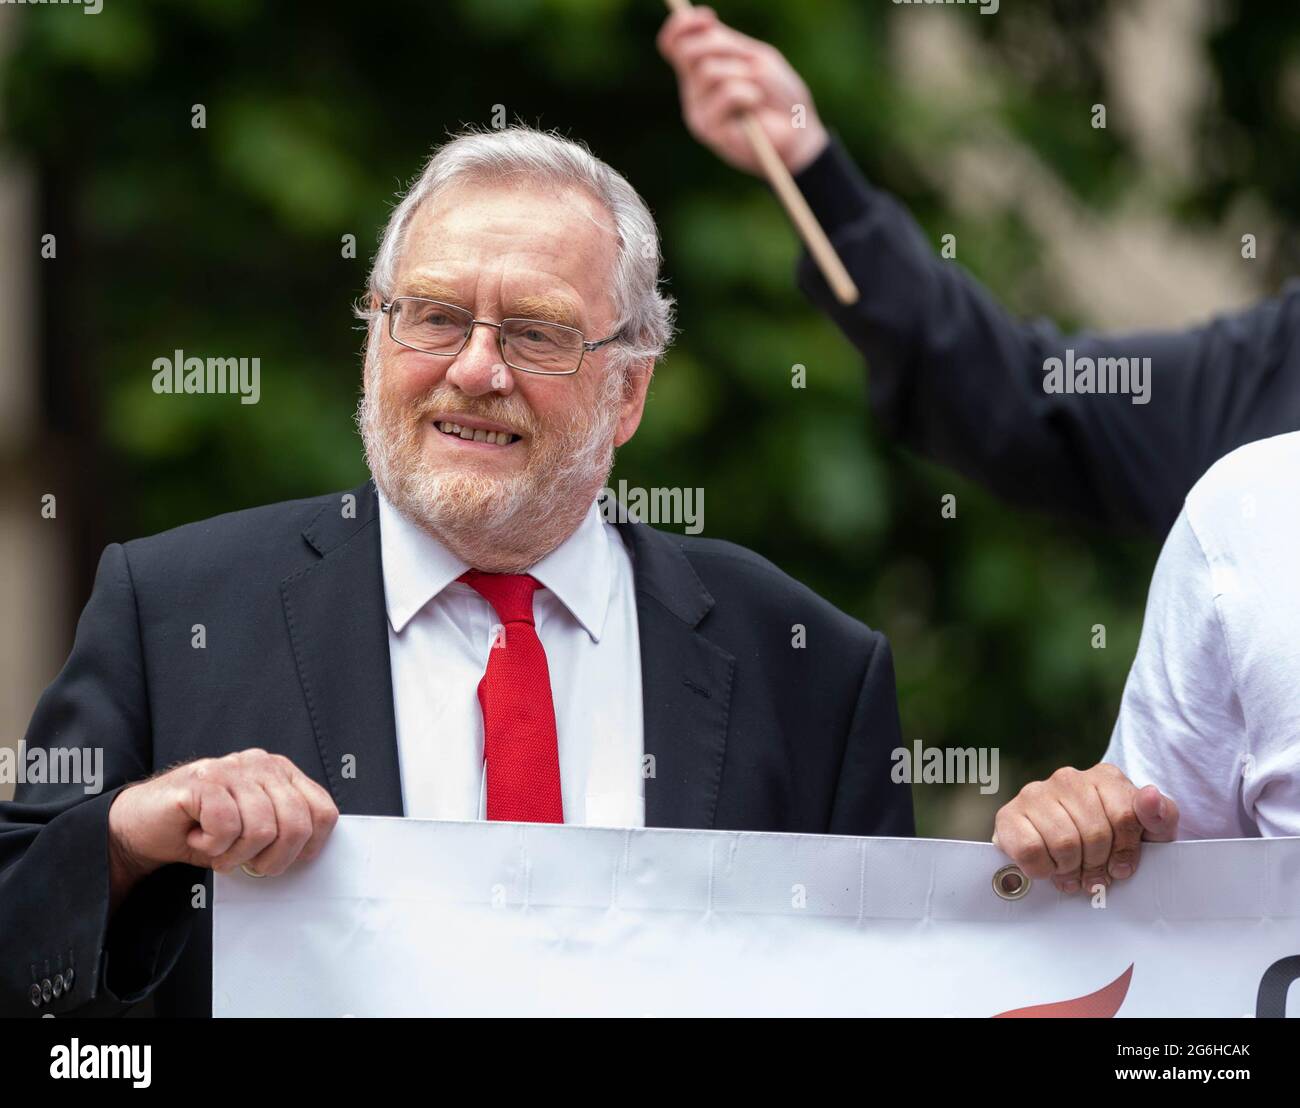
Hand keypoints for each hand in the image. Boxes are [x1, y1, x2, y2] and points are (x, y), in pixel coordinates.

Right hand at [107, 749, 338, 902]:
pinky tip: (198, 837)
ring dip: (236, 855)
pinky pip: (226, 827)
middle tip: (245, 863)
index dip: (308, 847)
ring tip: (217, 848)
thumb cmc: (200, 830)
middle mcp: (261, 764)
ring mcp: (232, 769)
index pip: (323, 812)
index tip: (281, 860)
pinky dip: (212, 846)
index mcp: (281, 773)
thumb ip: (284, 829)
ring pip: (262, 829)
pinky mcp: (203, 781)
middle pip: (297, 825)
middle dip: (272, 860)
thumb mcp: (254, 830)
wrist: (140, 827)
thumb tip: (310, 852)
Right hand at [657, 6, 828, 175]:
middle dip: (722, 46)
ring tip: (757, 90)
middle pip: (686, 51)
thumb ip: (726, 43)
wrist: (797, 133)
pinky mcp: (709, 130)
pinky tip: (756, 105)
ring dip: (741, 72)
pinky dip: (749, 92)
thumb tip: (701, 23)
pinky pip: (726, 93)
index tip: (709, 17)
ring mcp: (698, 111)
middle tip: (748, 59)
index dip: (682, 25)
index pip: (673, 44)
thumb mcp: (754, 58)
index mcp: (699, 70)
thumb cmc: (778, 95)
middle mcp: (693, 91)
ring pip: (709, 71)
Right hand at [993, 763, 1178, 894]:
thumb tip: (1150, 794)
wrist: (1073, 850)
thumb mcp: (1151, 833)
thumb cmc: (1112, 842)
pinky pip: (1031, 850)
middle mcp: (1068, 778)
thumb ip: (1161, 814)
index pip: (1124, 817)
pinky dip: (1042, 869)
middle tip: (1094, 874)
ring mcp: (1035, 793)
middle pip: (1094, 834)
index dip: (1125, 851)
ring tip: (1072, 871)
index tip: (1121, 865)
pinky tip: (1048, 866)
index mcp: (1105, 777)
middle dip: (1097, 864)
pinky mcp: (1009, 814)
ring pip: (1064, 843)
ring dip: (1071, 869)